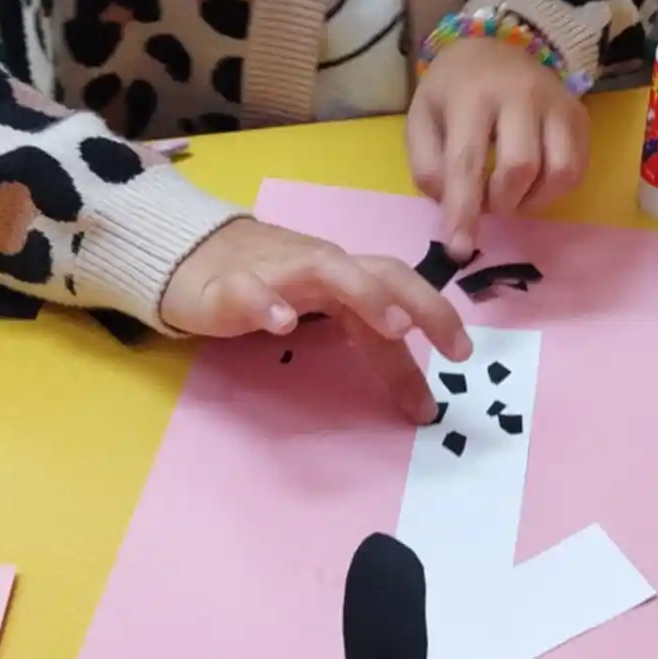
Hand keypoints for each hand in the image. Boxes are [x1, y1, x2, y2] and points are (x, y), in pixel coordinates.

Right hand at [161, 218, 470, 422]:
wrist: (192, 255)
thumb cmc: (274, 286)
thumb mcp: (332, 318)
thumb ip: (376, 349)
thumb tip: (425, 403)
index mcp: (350, 276)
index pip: (401, 289)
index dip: (436, 317)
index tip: (465, 355)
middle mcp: (322, 267)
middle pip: (380, 270)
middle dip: (419, 300)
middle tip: (448, 341)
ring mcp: (277, 272)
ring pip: (327, 269)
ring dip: (366, 294)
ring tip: (394, 327)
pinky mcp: (229, 286)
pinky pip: (249, 289)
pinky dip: (267, 302)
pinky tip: (283, 325)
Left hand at [407, 36, 589, 260]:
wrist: (492, 49)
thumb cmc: (452, 92)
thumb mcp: (421, 119)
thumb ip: (428, 166)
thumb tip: (454, 208)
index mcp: (472, 95)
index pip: (468, 161)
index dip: (463, 211)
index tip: (457, 249)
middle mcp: (521, 94)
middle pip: (519, 169)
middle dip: (500, 202)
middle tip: (486, 201)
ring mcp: (557, 103)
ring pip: (559, 172)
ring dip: (531, 200)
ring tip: (509, 193)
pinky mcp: (579, 116)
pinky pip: (577, 169)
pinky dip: (553, 190)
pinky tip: (532, 183)